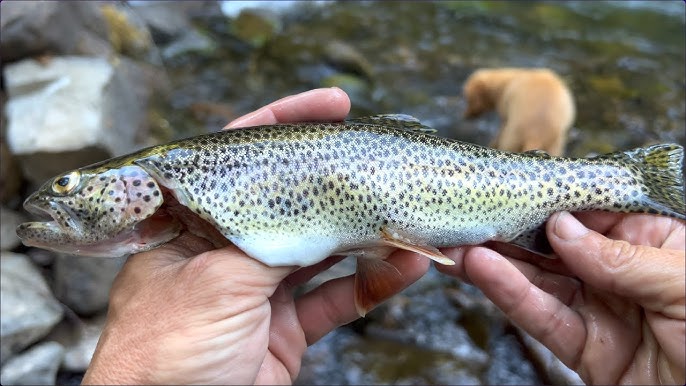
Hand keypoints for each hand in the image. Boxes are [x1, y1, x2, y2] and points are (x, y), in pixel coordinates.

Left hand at [82, 88, 429, 383]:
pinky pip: (338, 297)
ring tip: (408, 212)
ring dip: (366, 234)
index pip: (241, 157)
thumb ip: (273, 241)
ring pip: (323, 249)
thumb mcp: (217, 280)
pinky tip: (409, 266)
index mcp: (193, 223)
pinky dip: (375, 283)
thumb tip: (325, 212)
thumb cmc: (166, 349)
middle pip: (290, 200)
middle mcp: (228, 249)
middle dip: (336, 180)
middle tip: (380, 156)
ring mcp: (260, 289)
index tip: (336, 104)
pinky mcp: (287, 328)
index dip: (286, 121)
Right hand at [438, 211, 684, 384]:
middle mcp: (619, 274)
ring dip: (496, 263)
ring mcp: (600, 312)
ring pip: (539, 282)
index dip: (549, 201)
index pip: (591, 213)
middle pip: (555, 247)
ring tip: (459, 245)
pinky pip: (543, 319)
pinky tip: (482, 272)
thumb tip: (563, 229)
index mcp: (652, 243)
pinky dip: (510, 296)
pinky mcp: (585, 352)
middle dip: (510, 232)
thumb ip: (622, 257)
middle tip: (467, 217)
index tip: (511, 189)